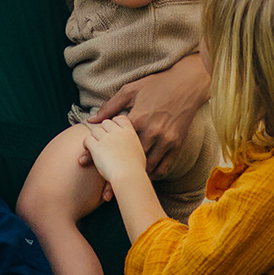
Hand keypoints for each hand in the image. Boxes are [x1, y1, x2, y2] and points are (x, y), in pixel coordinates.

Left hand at [82, 114, 148, 190]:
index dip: (115, 123)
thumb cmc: (138, 169)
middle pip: (106, 123)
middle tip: (103, 140)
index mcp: (131, 132)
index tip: (113, 130)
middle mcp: (118, 132)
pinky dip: (86, 144)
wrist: (130, 177)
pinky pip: (87, 139)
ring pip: (95, 130)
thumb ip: (133, 142)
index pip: (121, 118)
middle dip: (104, 130)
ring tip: (96, 147)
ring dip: (94, 138)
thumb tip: (126, 141)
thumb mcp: (140, 151)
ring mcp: (107, 138)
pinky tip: (88, 150)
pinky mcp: (97, 146)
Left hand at [91, 54, 209, 178]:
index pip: (114, 142)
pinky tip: (145, 176)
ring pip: (148, 166)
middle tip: (105, 190)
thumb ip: (110, 107)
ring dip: (136, 177)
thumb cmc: (155, 85)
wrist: (187, 84)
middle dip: (117, 175)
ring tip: (123, 186)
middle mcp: (152, 132)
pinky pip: (165, 166)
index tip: (86, 166)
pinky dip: (155, 174)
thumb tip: (91, 120)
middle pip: (130, 160)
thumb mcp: (129, 91)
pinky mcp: (177, 144)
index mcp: (137, 119)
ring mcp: (166, 140)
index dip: (99, 156)